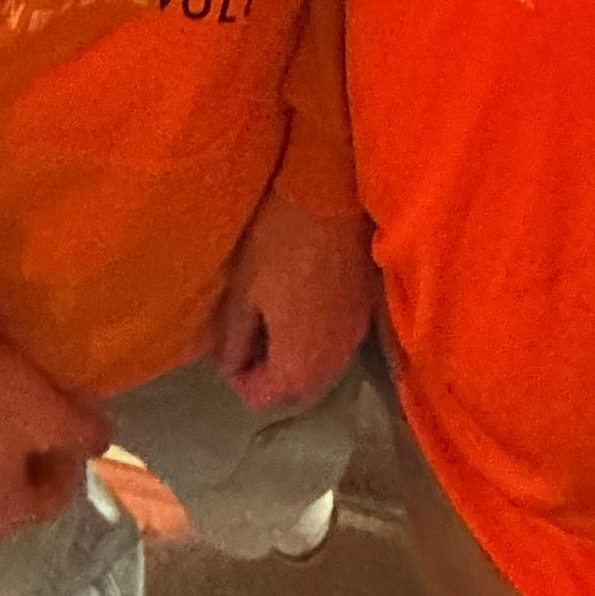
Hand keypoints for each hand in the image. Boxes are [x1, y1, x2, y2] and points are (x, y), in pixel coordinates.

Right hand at [0, 338, 110, 542]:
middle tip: (43, 428)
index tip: (74, 433)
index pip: (52, 503)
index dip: (72, 467)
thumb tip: (101, 442)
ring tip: (8, 420)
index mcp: (1, 515)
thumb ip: (87, 436)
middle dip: (31, 468)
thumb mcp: (55, 415)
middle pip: (11, 497)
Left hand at [212, 187, 374, 410]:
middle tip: (250, 340)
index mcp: (296, 364)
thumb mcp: (242, 291)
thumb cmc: (278, 244)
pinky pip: (337, 345)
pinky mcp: (366, 314)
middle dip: (270, 376)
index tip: (228, 348)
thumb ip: (233, 339)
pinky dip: (318, 340)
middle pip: (295, 391)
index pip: (262, 397)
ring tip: (276, 325)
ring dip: (296, 360)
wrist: (331, 197)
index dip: (238, 378)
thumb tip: (229, 364)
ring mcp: (353, 339)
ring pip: (321, 370)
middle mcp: (330, 363)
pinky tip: (305, 310)